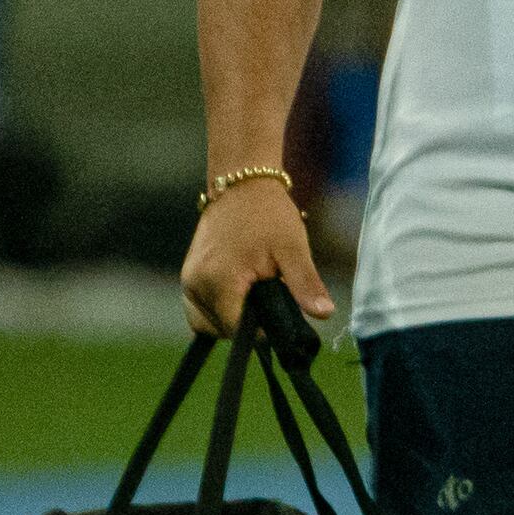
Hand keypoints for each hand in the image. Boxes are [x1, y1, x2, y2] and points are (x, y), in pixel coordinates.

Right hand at [180, 171, 331, 339]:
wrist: (242, 184)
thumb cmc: (268, 214)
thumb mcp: (293, 249)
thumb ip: (305, 284)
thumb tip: (325, 314)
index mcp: (218, 281)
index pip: (237, 330)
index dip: (262, 330)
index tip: (279, 312)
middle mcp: (195, 285)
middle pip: (222, 330)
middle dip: (247, 324)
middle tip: (270, 298)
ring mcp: (188, 280)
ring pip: (208, 323)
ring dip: (232, 319)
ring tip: (255, 295)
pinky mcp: (188, 276)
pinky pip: (200, 309)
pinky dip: (219, 309)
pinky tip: (240, 294)